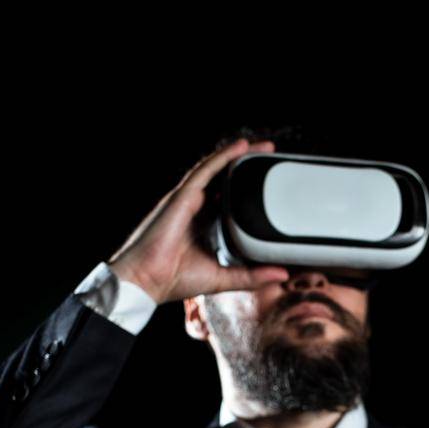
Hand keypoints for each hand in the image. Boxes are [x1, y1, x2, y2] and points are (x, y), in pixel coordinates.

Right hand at [107, 137, 290, 302]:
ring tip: (261, 147)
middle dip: (245, 167)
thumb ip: (251, 275)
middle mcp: (195, 209)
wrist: (146, 280)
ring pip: (217, 170)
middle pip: (224, 181)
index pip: (228, 201)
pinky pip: (206, 170)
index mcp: (203, 226)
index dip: (246, 190)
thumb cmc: (173, 279)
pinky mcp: (182, 196)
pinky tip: (241, 146)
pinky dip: (223, 156)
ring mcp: (188, 200)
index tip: (268, 185)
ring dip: (239, 156)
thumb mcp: (223, 277)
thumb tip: (281, 275)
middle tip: (269, 158)